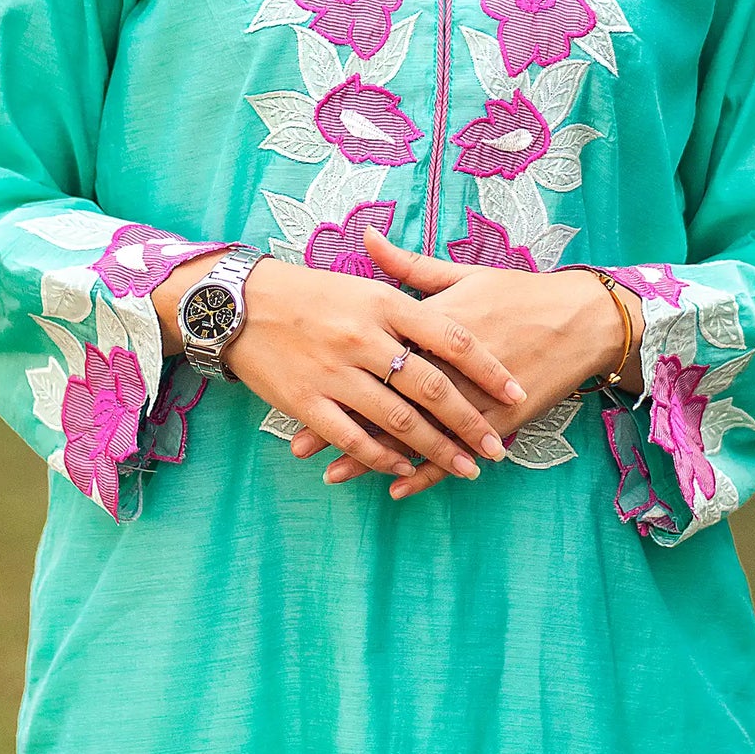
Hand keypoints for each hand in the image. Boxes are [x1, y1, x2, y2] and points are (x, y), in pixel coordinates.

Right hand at [155, 252, 527, 483]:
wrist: (239, 304)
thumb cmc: (310, 292)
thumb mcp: (363, 284)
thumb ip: (408, 297)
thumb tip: (455, 318)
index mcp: (383, 304)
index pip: (450, 337)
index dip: (486, 367)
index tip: (515, 391)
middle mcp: (363, 338)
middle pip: (431, 387)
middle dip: (470, 423)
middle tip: (497, 448)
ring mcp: (334, 373)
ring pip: (398, 420)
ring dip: (436, 449)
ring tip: (466, 467)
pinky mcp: (306, 402)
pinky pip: (353, 437)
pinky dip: (382, 457)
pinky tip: (404, 469)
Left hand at [289, 227, 639, 498]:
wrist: (581, 319)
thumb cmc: (518, 292)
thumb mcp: (463, 274)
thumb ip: (409, 267)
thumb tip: (366, 236)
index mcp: (434, 324)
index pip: (376, 351)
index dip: (336, 370)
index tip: (297, 382)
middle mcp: (449, 364)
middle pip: (386, 398)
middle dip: (342, 422)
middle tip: (300, 444)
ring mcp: (474, 397)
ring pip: (416, 433)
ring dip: (374, 456)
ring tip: (335, 474)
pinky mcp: (499, 420)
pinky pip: (456, 451)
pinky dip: (427, 473)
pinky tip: (397, 488)